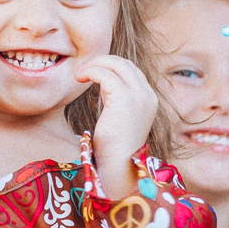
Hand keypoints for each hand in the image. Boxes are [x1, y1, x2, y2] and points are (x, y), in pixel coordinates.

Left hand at [74, 54, 159, 197]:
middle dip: (102, 62)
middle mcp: (147, 95)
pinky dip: (91, 72)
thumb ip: (116, 101)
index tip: (93, 73)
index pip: (132, 71)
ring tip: (80, 75)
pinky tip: (80, 79)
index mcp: (149, 100)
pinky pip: (105, 74)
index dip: (111, 67)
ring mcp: (138, 96)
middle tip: (83, 71)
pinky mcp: (124, 98)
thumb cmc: (114, 149)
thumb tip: (103, 85)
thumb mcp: (119, 120)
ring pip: (116, 64)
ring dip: (95, 65)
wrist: (118, 165)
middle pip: (125, 64)